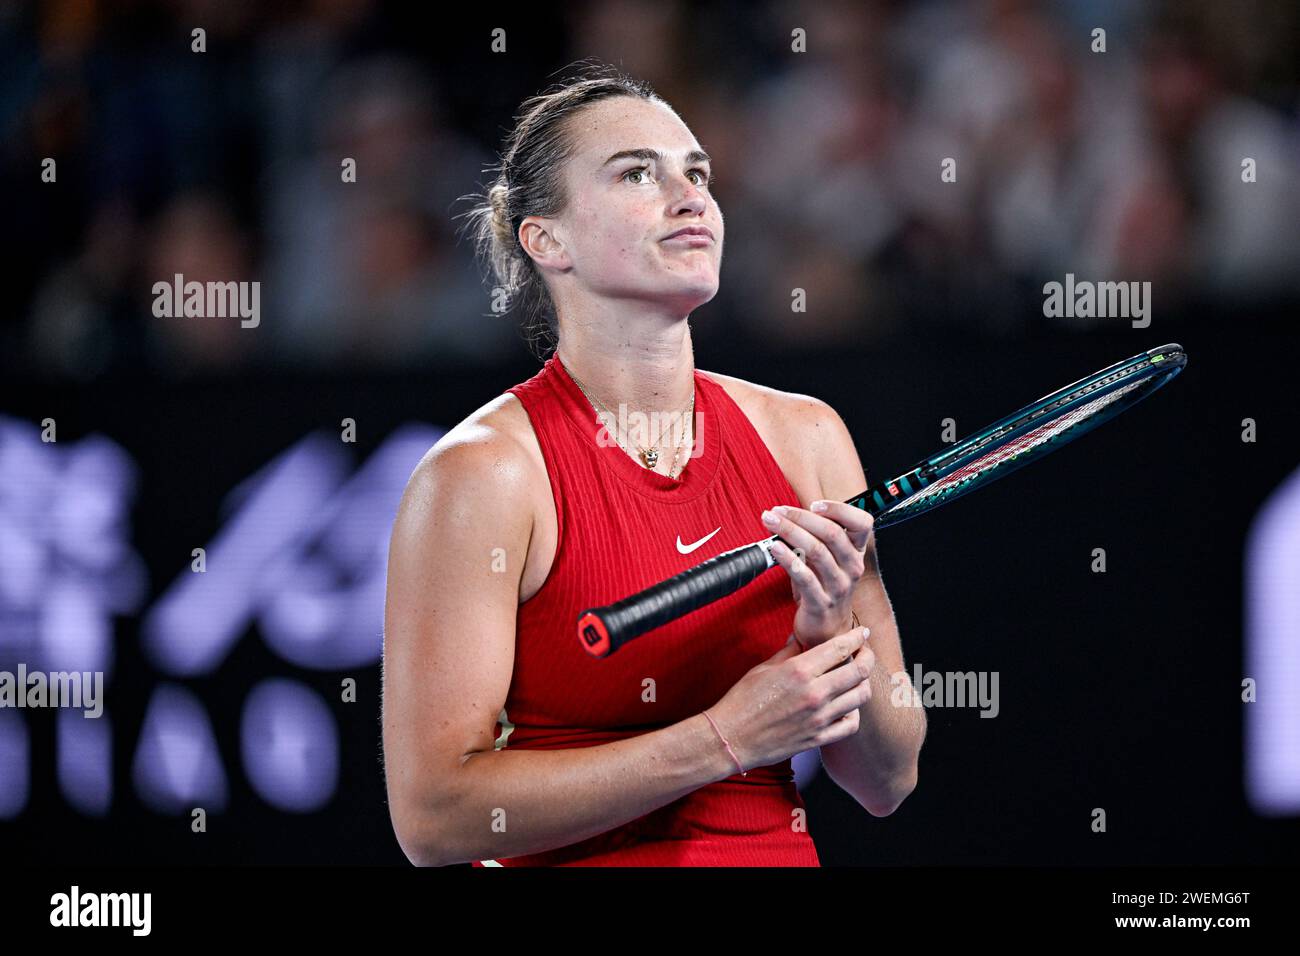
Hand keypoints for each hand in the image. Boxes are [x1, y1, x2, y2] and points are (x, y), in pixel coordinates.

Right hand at [706, 628, 873, 773]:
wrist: (731, 738)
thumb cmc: (742, 700)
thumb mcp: (764, 668)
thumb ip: (789, 652)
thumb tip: (803, 637)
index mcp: (799, 670)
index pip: (840, 648)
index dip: (857, 637)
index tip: (862, 632)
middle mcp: (814, 693)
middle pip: (859, 670)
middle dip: (867, 657)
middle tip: (865, 652)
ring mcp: (818, 718)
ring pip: (860, 696)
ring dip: (864, 683)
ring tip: (858, 678)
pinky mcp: (818, 738)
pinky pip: (850, 725)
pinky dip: (855, 713)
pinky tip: (847, 706)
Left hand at [760, 500, 873, 647]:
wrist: (826, 631)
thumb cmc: (823, 589)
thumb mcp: (826, 561)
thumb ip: (816, 538)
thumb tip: (789, 514)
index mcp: (856, 553)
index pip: (861, 523)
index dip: (839, 509)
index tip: (813, 504)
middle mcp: (852, 567)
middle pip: (832, 533)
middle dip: (801, 517)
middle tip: (777, 511)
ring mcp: (839, 586)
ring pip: (817, 551)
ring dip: (790, 532)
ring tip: (771, 523)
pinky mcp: (822, 602)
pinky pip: (805, 576)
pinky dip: (788, 558)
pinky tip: (774, 548)